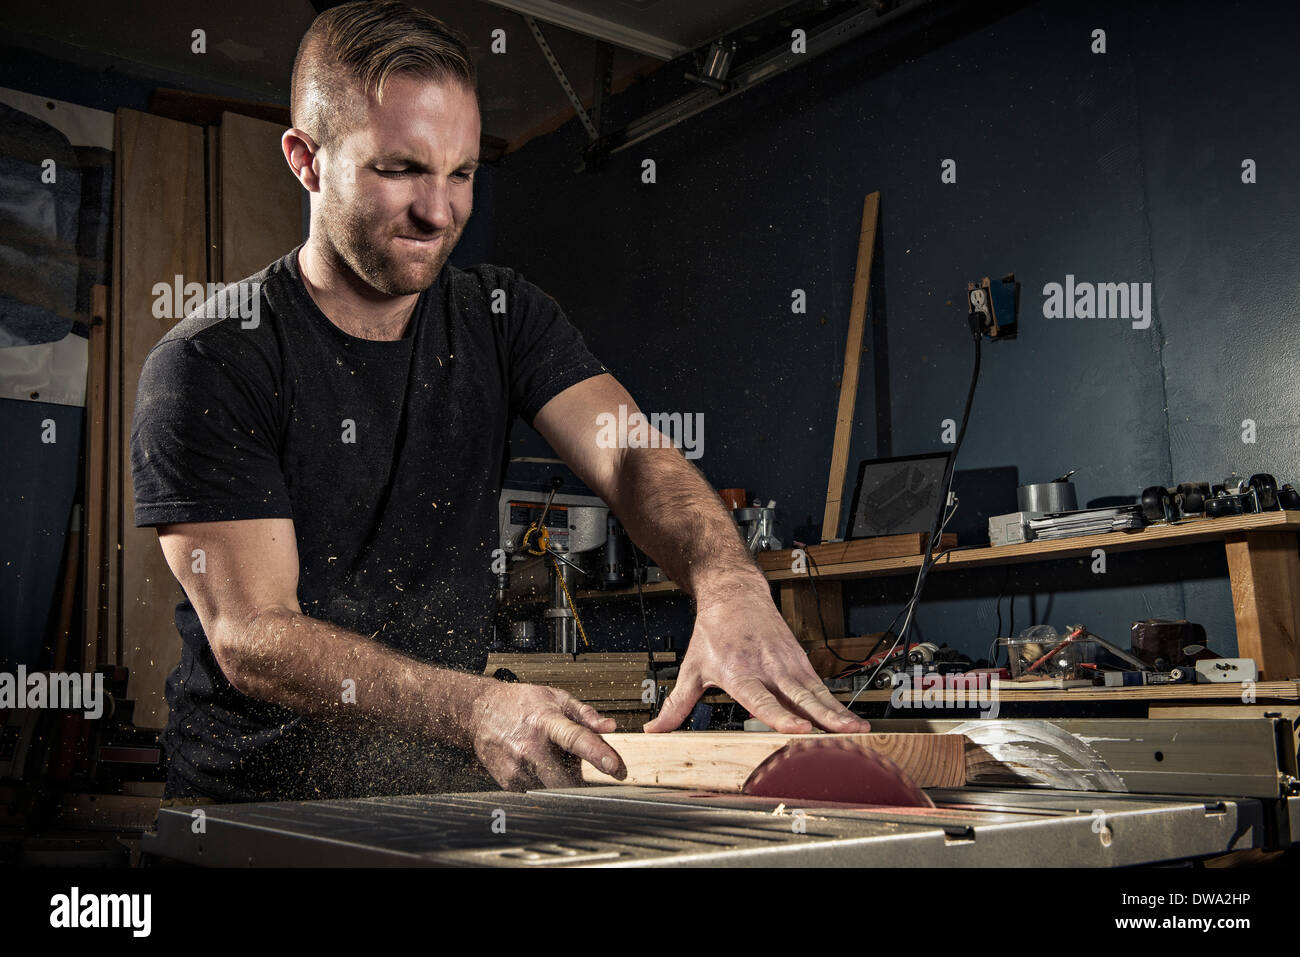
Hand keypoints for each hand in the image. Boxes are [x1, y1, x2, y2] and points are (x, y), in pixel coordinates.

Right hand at [471, 681, 626, 789]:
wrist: (480, 712)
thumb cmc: (519, 704)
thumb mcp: (555, 698)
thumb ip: (585, 714)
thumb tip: (609, 727)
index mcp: (545, 722)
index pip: (575, 738)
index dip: (597, 753)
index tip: (615, 767)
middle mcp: (529, 747)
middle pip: (565, 779)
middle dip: (583, 784)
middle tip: (589, 774)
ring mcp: (517, 768)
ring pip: (553, 790)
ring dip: (564, 783)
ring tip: (555, 761)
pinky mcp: (509, 782)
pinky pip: (538, 792)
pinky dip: (546, 784)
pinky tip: (540, 767)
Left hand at [644, 579, 871, 733]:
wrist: (734, 592)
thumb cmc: (713, 631)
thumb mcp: (692, 667)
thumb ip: (676, 704)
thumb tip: (654, 731)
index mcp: (739, 672)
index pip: (760, 699)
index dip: (779, 715)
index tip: (798, 729)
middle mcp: (767, 667)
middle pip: (799, 696)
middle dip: (823, 716)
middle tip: (844, 733)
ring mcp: (787, 663)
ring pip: (816, 691)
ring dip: (837, 712)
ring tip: (859, 731)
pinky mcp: (800, 660)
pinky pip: (820, 686)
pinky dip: (836, 703)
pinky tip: (851, 721)